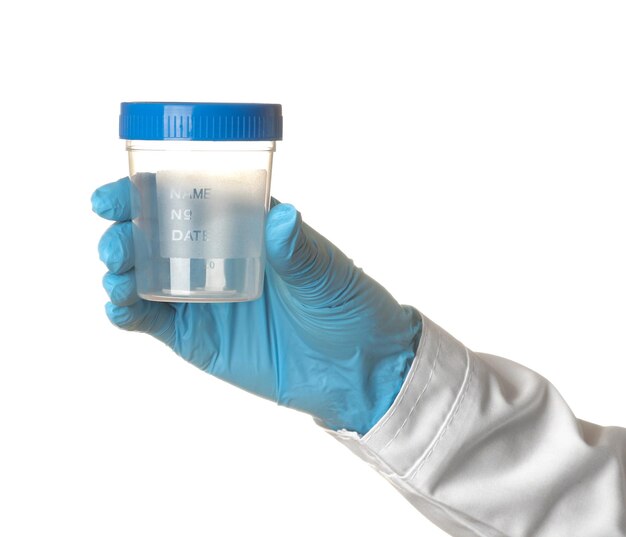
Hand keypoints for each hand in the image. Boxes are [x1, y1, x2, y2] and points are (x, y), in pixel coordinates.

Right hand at [92, 178, 421, 433]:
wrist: (357, 369)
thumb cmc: (347, 307)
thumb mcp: (326, 274)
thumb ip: (297, 250)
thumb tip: (283, 217)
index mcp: (244, 225)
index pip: (186, 196)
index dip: (143, 191)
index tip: (113, 196)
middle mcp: (216, 255)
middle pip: (153, 234)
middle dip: (123, 234)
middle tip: (116, 246)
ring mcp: (203, 296)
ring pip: (143, 275)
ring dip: (119, 271)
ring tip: (118, 277)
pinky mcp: (197, 336)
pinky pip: (151, 319)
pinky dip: (126, 311)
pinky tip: (119, 307)